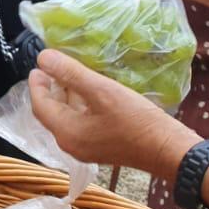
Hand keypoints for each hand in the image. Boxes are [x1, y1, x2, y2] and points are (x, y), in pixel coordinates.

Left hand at [28, 48, 196, 175]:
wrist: (171, 151)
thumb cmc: (137, 121)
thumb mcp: (101, 91)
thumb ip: (70, 73)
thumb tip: (43, 57)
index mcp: (66, 132)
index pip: (39, 105)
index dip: (36, 83)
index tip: (40, 64)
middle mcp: (71, 144)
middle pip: (50, 112)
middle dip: (50, 88)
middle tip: (56, 67)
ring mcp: (86, 148)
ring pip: (66, 117)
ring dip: (66, 96)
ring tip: (72, 74)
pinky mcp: (101, 148)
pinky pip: (80, 124)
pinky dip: (80, 106)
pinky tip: (91, 92)